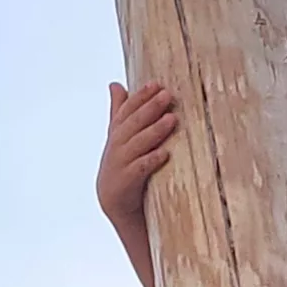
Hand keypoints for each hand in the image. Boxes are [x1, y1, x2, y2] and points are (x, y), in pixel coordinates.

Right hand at [97, 82, 178, 238]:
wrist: (114, 202)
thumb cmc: (122, 164)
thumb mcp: (119, 136)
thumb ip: (119, 110)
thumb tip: (115, 84)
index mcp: (116, 133)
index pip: (127, 110)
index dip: (140, 97)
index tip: (156, 84)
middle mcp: (116, 146)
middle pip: (134, 123)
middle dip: (150, 108)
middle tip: (167, 95)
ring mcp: (120, 164)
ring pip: (138, 144)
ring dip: (155, 131)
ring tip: (172, 119)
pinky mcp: (126, 182)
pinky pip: (140, 169)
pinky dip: (151, 160)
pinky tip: (164, 153)